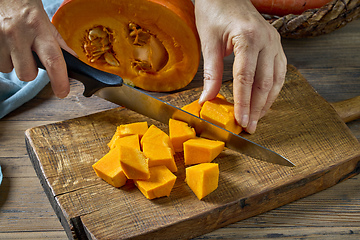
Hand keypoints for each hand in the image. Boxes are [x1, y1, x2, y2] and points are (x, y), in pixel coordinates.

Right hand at [0, 0, 75, 97]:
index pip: (53, 60)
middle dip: (30, 71)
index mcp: (38, 28)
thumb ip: (57, 41)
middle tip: (29, 57)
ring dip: (13, 63)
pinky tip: (5, 45)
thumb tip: (72, 59)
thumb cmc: (23, 6)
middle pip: (27, 74)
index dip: (60, 80)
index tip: (63, 92)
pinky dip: (2, 58)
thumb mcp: (44, 20)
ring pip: (9, 70)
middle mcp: (17, 34)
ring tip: (14, 46)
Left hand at [195, 0, 286, 133]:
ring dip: (267, 102)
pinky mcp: (276, 44)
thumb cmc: (214, 12)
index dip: (243, 104)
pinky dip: (273, 89)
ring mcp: (275, 42)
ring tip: (257, 118)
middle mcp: (267, 40)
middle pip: (264, 82)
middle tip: (250, 127)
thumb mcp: (208, 42)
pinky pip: (279, 71)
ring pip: (276, 80)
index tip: (241, 122)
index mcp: (248, 38)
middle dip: (257, 108)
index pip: (246, 79)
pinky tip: (265, 100)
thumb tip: (207, 100)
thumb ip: (211, 73)